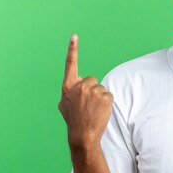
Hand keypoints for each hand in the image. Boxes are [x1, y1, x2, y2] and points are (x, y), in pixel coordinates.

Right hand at [58, 34, 113, 149]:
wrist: (83, 136)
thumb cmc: (73, 121)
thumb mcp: (64, 105)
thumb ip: (69, 92)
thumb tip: (75, 85)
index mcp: (68, 86)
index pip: (71, 64)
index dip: (72, 49)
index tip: (75, 36)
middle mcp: (79, 86)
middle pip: (92, 79)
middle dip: (92, 90)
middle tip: (87, 106)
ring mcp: (92, 91)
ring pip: (101, 88)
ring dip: (99, 98)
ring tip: (93, 110)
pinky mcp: (104, 97)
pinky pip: (109, 95)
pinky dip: (107, 103)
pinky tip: (100, 112)